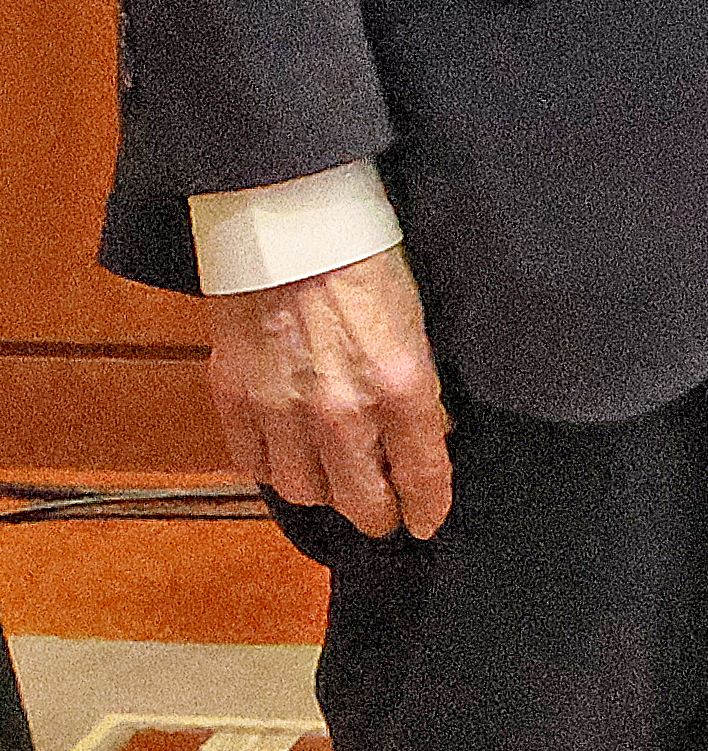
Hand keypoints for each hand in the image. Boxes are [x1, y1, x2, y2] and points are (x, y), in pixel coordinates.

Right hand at [211, 247, 449, 539]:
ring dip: (323, 493)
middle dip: (377, 515)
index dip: (427, 507)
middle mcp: (341, 412)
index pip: (422, 475)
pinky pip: (254, 464)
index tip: (427, 522)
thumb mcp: (419, 321)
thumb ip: (421, 386)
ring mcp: (282, 411)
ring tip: (336, 483)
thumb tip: (430, 432)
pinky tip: (289, 459)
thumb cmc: (366, 261)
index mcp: (400, 387)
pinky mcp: (235, 400)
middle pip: (359, 501)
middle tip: (384, 513)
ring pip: (303, 491)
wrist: (288, 229)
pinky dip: (272, 469)